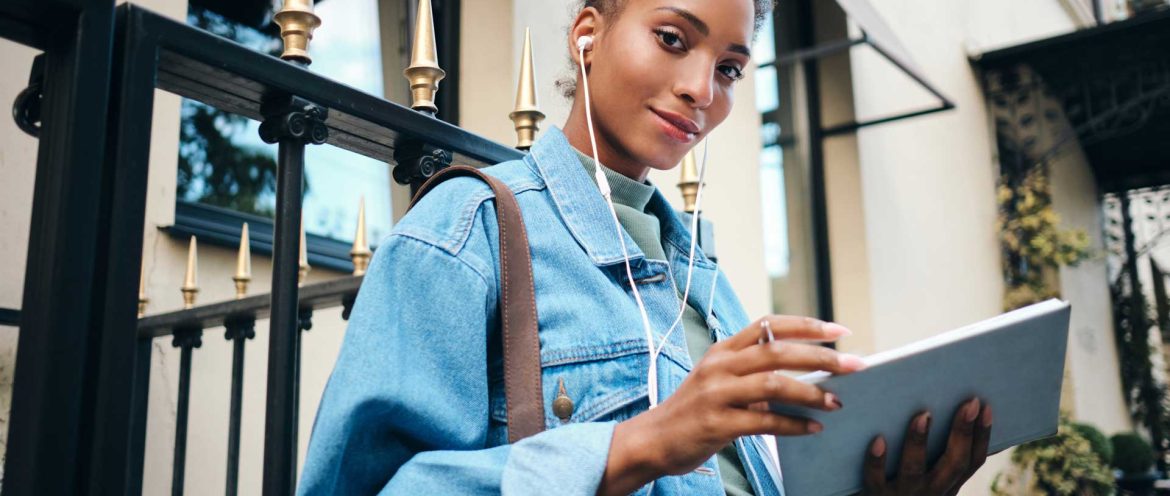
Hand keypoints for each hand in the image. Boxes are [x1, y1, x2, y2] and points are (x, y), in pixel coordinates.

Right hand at [598, 315, 867, 495]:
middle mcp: (720, 365)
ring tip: (837, 402)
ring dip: (811, 392)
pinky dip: (794, 425)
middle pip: (778, 351)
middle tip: (854, 365)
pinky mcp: (716, 423)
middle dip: (821, 357)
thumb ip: (754, 369)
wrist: (653, 439)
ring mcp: (717, 394)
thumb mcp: (720, 378)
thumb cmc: (695, 409)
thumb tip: (807, 367)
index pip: (770, 325)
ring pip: (774, 384)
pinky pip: (764, 421)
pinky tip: (814, 428)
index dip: (808, 325)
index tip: (840, 331)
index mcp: (724, 350)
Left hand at [862, 398, 992, 495]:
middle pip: (953, 464)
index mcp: (947, 486)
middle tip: (970, 403)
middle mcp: (931, 492)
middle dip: (963, 434)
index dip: (982, 436)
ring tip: (923, 416)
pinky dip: (877, 461)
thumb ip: (940, 455)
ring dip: (919, 442)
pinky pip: (875, 480)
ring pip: (914, 470)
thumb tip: (953, 414)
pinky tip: (878, 439)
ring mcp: (904, 494)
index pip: (972, 461)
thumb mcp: (930, 478)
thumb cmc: (902, 487)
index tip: (985, 406)